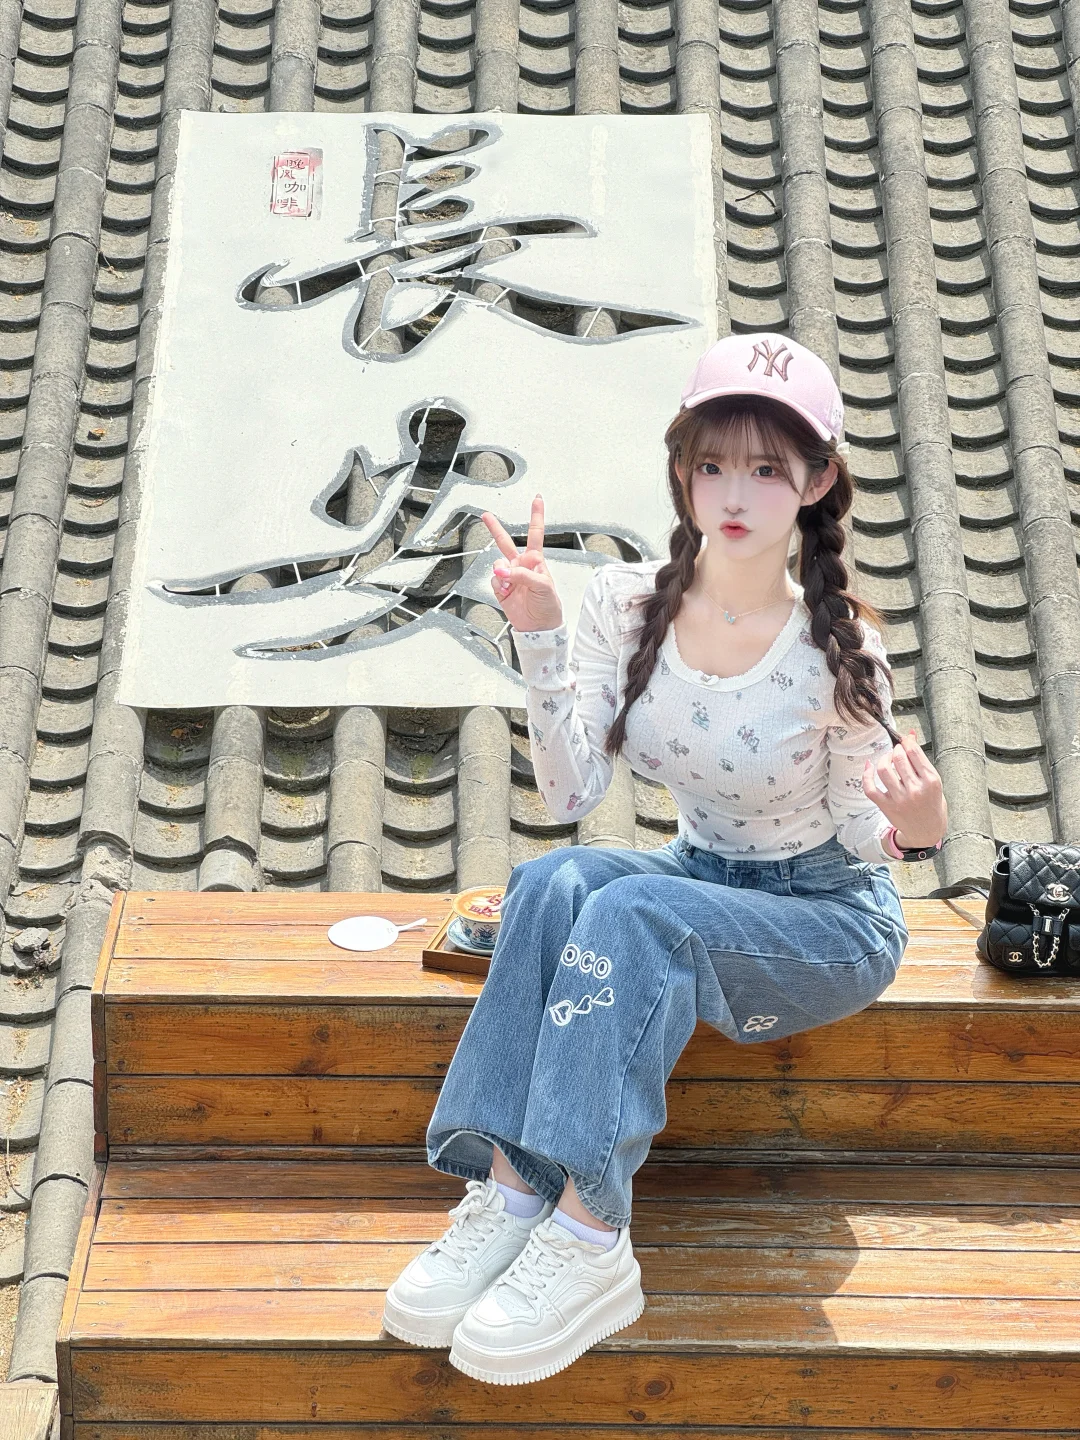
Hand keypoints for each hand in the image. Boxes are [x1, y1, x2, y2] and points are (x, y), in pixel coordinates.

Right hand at [482, 494, 564, 631]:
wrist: (539, 627)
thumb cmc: (548, 605)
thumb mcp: (543, 586)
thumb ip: (524, 574)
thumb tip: (504, 570)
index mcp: (536, 561)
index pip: (535, 534)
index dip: (536, 516)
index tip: (536, 500)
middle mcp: (521, 566)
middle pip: (506, 543)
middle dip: (495, 529)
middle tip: (486, 516)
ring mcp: (510, 577)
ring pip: (498, 563)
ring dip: (502, 571)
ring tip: (509, 583)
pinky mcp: (501, 588)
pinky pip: (493, 579)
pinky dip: (498, 583)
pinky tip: (505, 590)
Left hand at [862, 729, 946, 848]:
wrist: (926, 831)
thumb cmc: (932, 803)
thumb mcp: (933, 780)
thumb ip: (920, 759)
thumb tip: (910, 734)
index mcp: (931, 782)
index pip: (914, 753)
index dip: (906, 742)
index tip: (904, 741)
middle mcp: (915, 790)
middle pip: (899, 758)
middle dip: (896, 750)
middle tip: (897, 751)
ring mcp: (899, 799)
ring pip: (884, 769)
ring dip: (884, 758)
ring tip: (888, 759)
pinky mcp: (886, 806)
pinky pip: (869, 788)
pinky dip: (866, 775)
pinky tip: (869, 766)